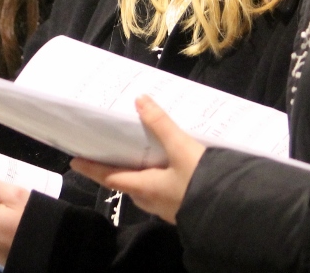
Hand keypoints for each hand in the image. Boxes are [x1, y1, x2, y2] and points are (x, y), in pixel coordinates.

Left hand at [71, 95, 205, 223]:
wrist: (235, 210)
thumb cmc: (201, 181)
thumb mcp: (181, 148)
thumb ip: (161, 124)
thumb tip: (139, 99)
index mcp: (144, 187)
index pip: (110, 177)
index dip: (92, 168)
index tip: (74, 160)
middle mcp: (151, 201)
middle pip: (126, 184)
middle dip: (114, 171)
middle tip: (106, 154)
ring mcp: (168, 207)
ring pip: (145, 189)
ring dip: (137, 174)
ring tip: (137, 156)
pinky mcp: (184, 207)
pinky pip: (162, 191)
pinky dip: (157, 178)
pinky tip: (168, 168)